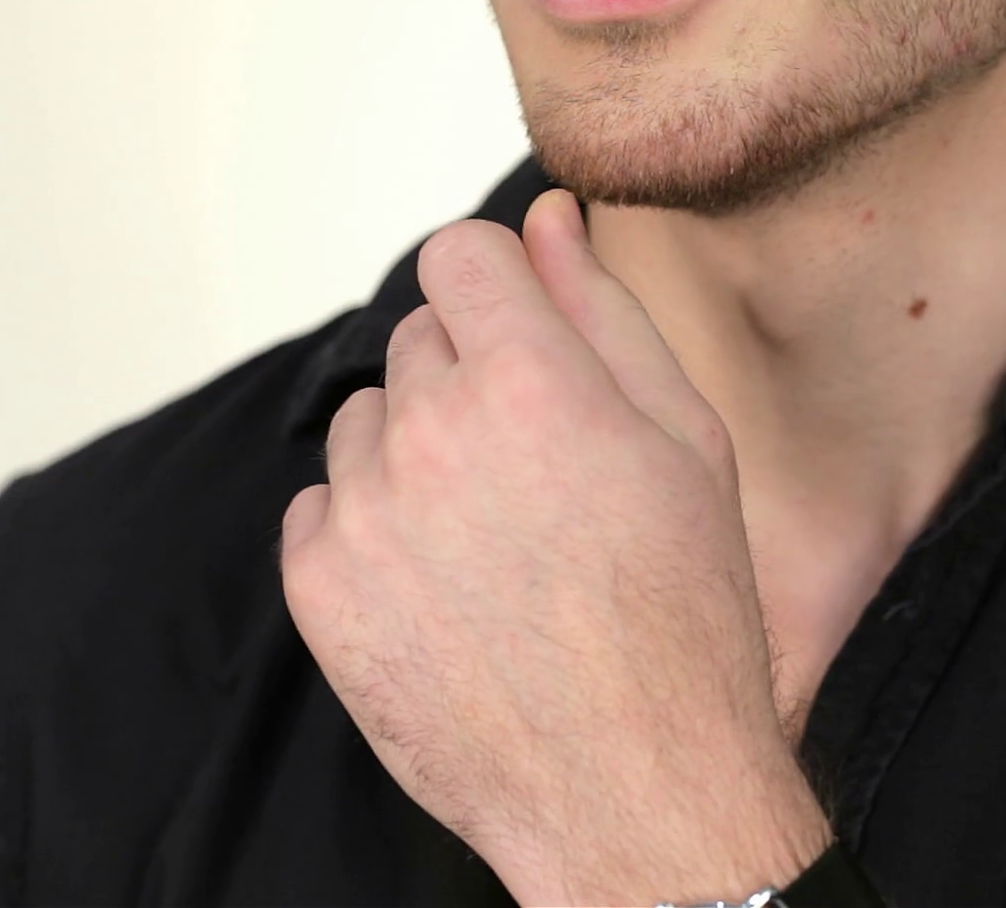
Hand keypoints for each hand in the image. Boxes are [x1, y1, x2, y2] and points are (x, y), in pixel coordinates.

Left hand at [280, 189, 831, 906]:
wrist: (633, 786)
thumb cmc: (680, 619)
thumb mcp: (684, 442)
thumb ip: (601, 312)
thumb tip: (546, 219)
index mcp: (532, 379)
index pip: (458, 255)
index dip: (495, 289)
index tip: (519, 336)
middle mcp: (434, 432)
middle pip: (417, 340)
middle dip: (470, 380)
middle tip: (538, 473)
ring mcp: (367, 515)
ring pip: (366, 422)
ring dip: (415, 455)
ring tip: (493, 539)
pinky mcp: (322, 591)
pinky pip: (321, 509)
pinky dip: (369, 532)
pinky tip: (443, 585)